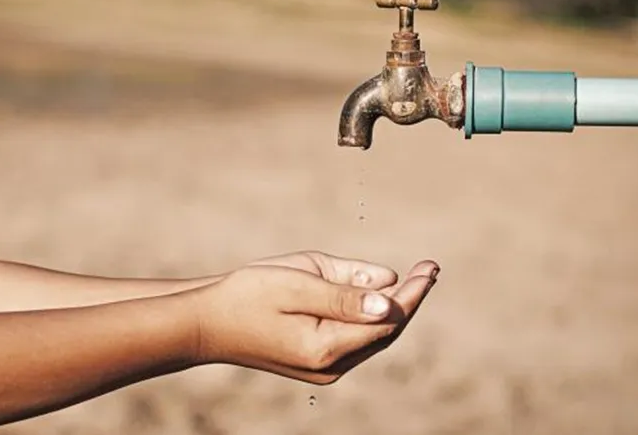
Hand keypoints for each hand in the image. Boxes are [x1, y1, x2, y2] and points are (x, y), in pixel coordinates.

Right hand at [192, 255, 438, 384]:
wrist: (207, 323)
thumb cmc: (247, 294)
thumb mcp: (297, 281)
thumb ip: (344, 291)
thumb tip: (390, 298)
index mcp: (326, 346)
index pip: (388, 320)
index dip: (412, 293)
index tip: (430, 267)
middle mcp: (330, 367)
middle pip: (386, 332)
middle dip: (409, 300)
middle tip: (429, 268)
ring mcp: (323, 370)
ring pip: (372, 337)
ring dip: (392, 309)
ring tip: (413, 279)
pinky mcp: (316, 364)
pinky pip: (355, 340)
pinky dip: (369, 318)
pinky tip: (378, 297)